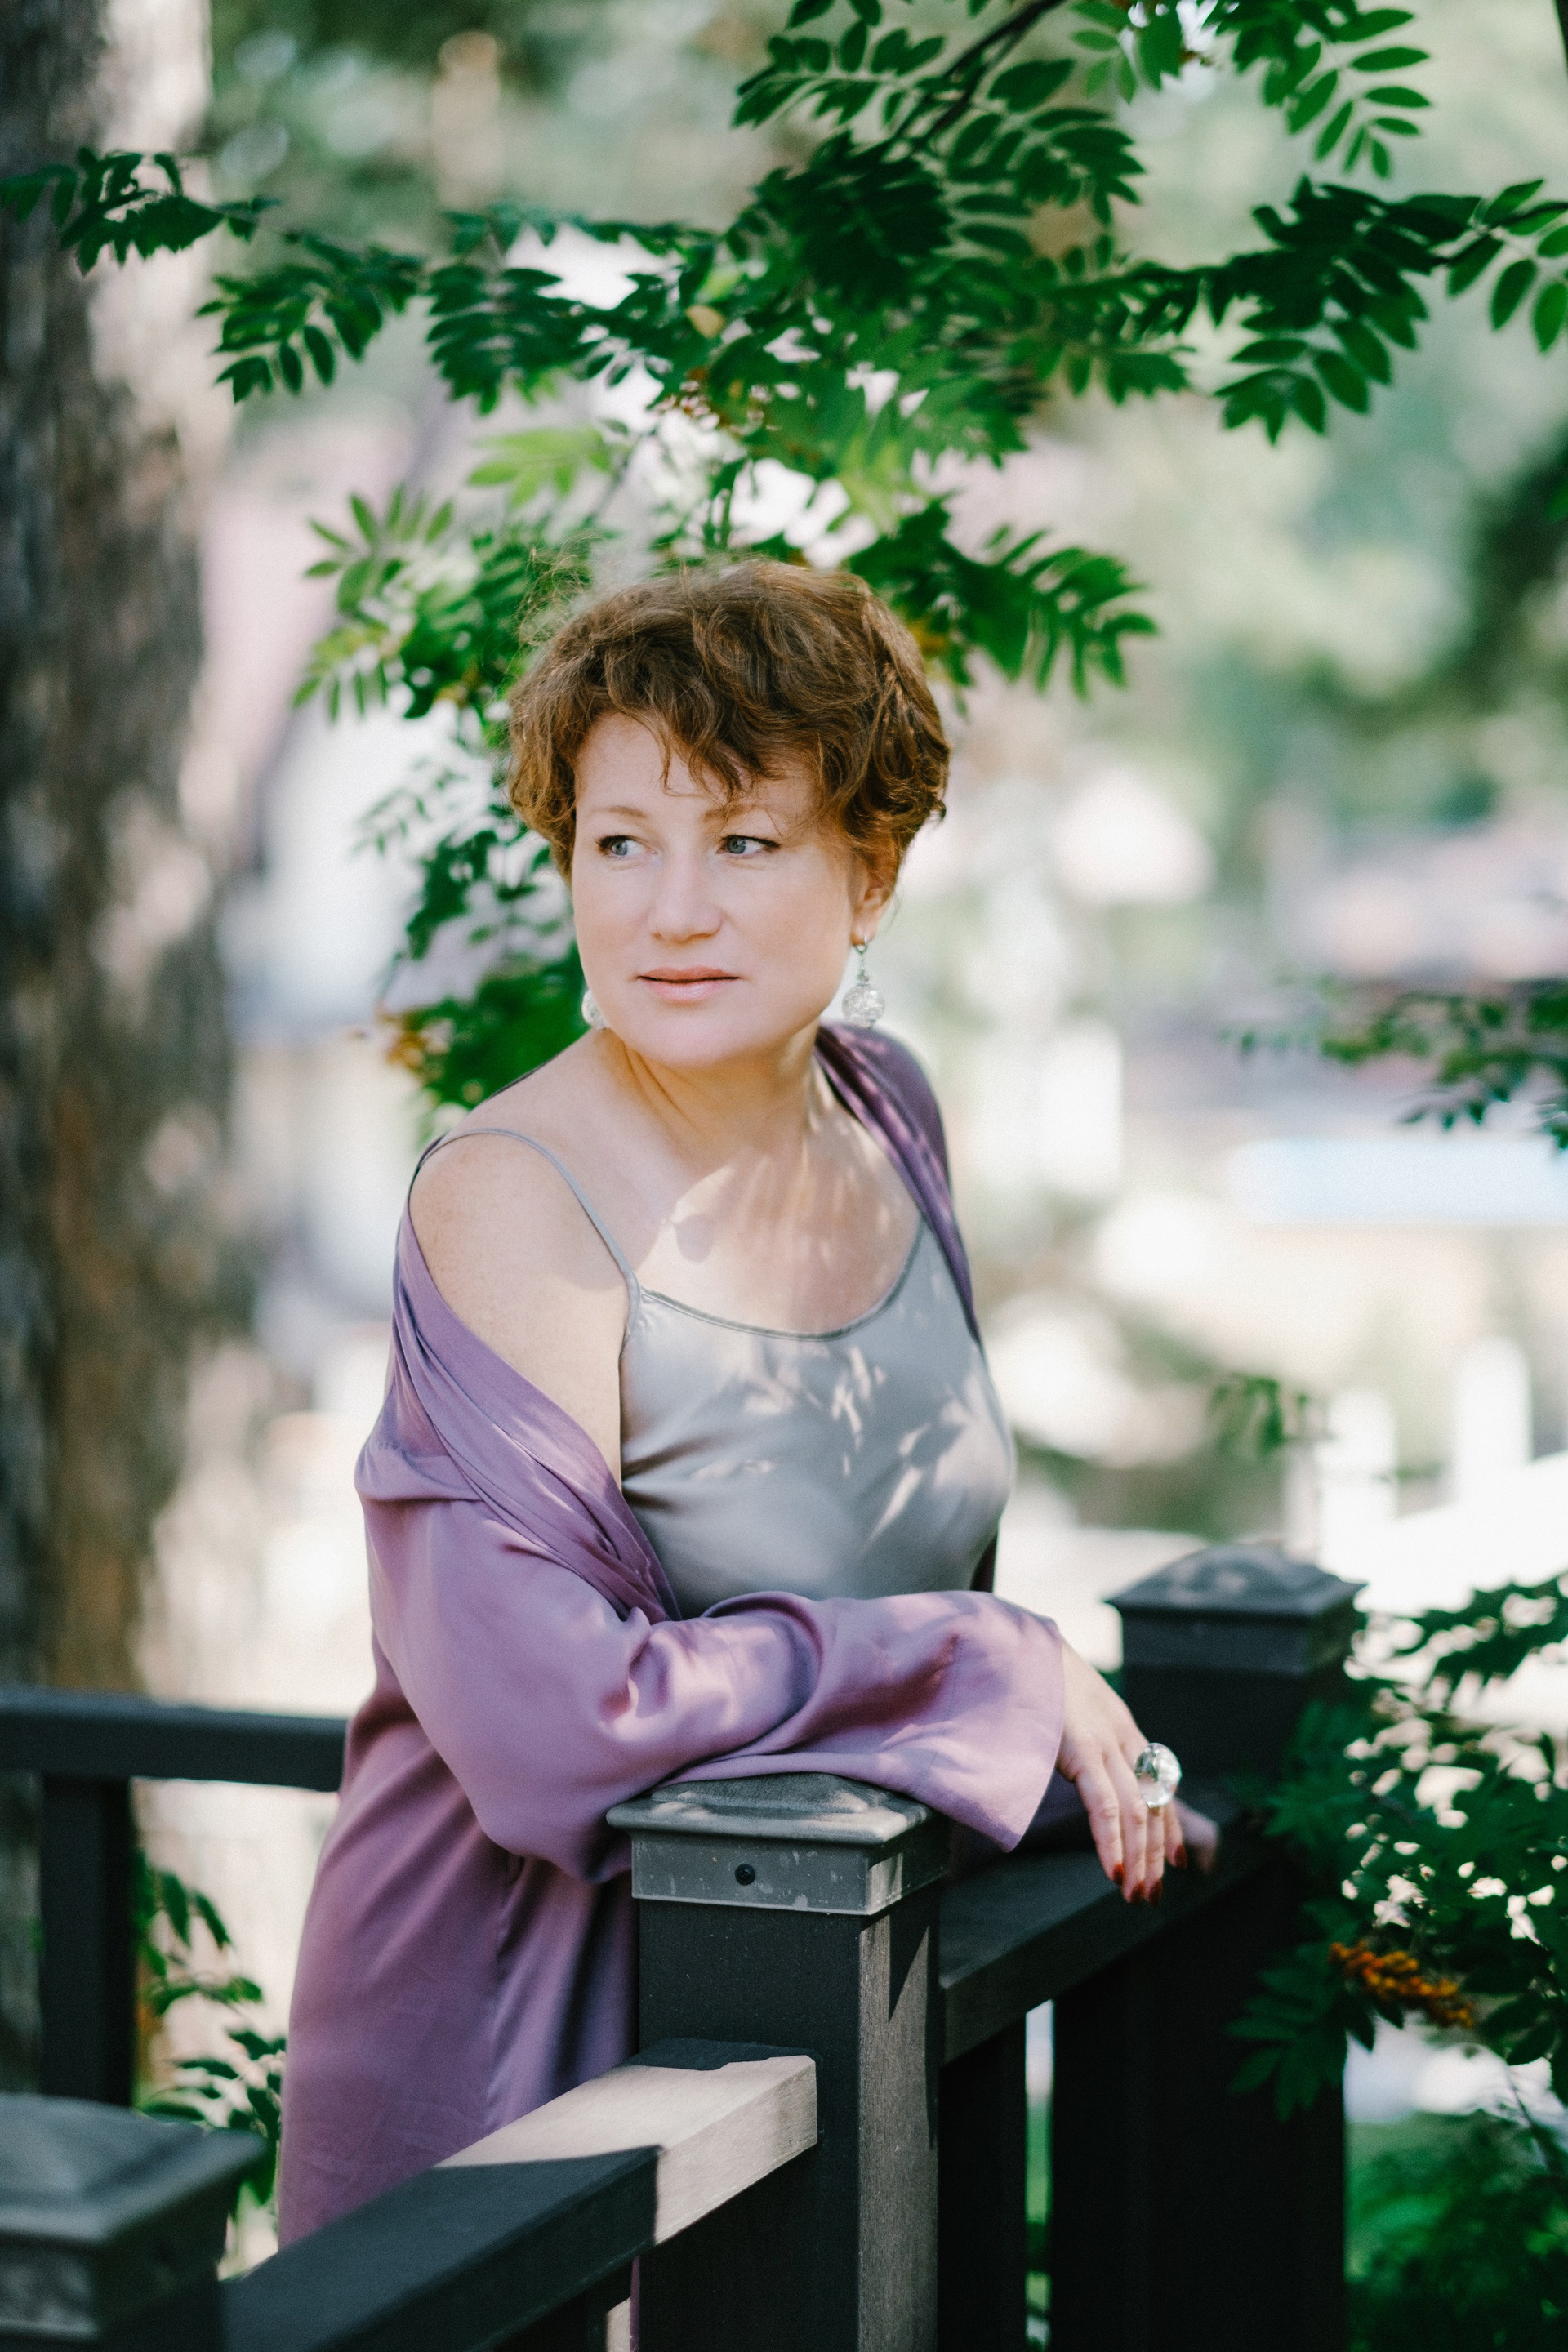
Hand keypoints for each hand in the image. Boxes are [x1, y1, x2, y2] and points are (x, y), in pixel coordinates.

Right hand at [1054, 1640, 1186, 1903]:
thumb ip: (1080, 1732)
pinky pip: (1105, 1804)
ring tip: (1135, 1896)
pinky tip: (1114, 1872)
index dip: (1169, 1825)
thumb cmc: (1030, 1674)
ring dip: (1138, 1860)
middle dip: (1156, 1855)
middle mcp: (1122, 1734)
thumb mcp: (1067, 1704)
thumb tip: (1074, 1761)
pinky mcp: (1080, 1747)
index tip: (1177, 1861)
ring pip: (1136, 1811)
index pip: (1160, 1784)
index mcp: (1121, 1724)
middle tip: (1153, 1896)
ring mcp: (1103, 1741)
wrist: (1014, 1640)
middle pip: (1153, 1805)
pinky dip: (1112, 1842)